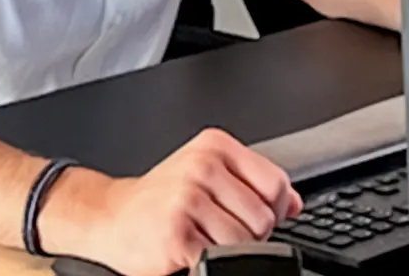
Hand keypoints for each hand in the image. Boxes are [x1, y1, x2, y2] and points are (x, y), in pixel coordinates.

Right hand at [50, 129, 301, 275]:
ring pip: (246, 244)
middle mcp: (202, 165)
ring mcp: (189, 197)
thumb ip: (253, 185)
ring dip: (224, 251)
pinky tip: (187, 249)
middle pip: (264, 219)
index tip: (242, 211)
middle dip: (245, 233)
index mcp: (214, 145)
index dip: (269, 209)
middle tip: (210, 226)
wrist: (112, 218)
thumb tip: (296, 202)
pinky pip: (220, 260)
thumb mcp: (207, 177)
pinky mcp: (178, 232)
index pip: (275, 184)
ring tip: (198, 237)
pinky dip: (206, 263)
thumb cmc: (161, 200)